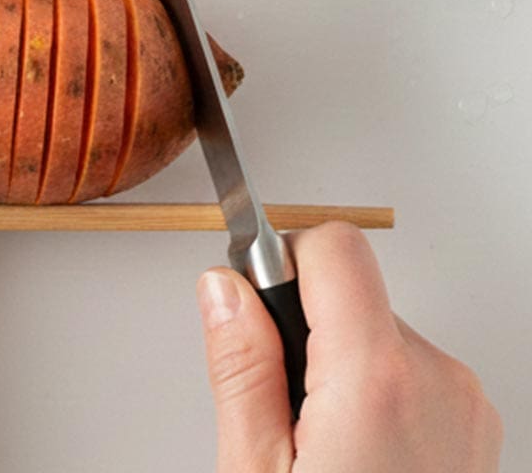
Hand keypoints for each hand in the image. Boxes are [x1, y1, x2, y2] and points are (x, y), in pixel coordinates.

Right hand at [196, 221, 501, 471]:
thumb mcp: (253, 471)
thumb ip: (242, 365)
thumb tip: (222, 288)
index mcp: (377, 379)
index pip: (333, 246)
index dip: (278, 259)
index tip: (251, 299)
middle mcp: (437, 379)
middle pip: (351, 289)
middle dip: (302, 325)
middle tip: (276, 403)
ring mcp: (464, 403)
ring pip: (377, 331)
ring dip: (337, 364)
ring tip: (316, 443)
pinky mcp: (474, 426)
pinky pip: (408, 371)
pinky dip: (373, 392)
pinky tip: (351, 451)